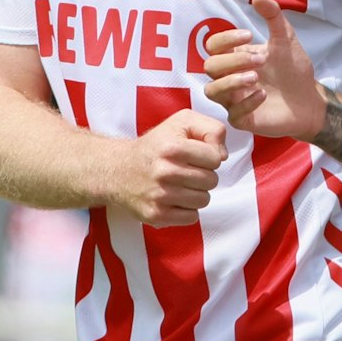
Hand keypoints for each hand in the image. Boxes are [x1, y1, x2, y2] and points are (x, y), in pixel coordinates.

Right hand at [116, 108, 227, 225]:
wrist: (118, 170)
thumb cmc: (156, 145)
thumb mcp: (182, 122)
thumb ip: (212, 129)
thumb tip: (222, 156)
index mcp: (172, 147)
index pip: (215, 158)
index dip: (209, 156)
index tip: (195, 156)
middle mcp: (165, 172)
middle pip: (211, 181)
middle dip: (204, 175)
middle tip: (187, 171)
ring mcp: (160, 196)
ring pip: (204, 200)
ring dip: (197, 193)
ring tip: (181, 184)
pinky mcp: (156, 215)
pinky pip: (191, 217)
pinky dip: (187, 209)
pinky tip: (174, 199)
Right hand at [203, 0, 328, 140]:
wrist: (310, 100)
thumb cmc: (294, 70)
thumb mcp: (286, 39)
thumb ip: (273, 17)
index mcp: (236, 57)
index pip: (213, 45)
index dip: (225, 39)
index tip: (249, 35)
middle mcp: (230, 77)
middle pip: (209, 67)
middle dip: (233, 61)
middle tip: (261, 60)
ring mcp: (234, 100)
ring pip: (212, 91)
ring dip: (231, 82)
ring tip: (256, 77)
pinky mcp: (244, 119)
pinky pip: (233, 114)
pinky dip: (246, 103)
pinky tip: (263, 94)